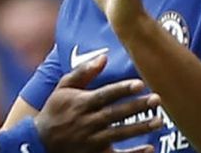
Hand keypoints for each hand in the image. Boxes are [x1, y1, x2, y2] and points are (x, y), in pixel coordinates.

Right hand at [37, 55, 161, 152]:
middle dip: (137, 107)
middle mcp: (87, 121)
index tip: (139, 84)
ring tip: (159, 121)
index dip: (122, 89)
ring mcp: (92, 140)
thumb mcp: (63, 87)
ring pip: (120, 133)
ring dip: (140, 128)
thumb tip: (103, 57)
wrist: (41, 140)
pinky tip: (150, 147)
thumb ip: (83, 72)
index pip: (105, 95)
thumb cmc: (55, 109)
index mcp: (81, 103)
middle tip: (157, 100)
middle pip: (116, 114)